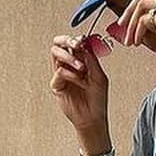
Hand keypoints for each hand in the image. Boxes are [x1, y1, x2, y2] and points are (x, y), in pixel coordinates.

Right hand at [49, 33, 110, 148]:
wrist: (93, 117)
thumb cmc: (97, 99)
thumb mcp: (99, 76)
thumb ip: (91, 59)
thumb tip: (84, 43)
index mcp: (81, 61)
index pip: (74, 43)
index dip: (77, 39)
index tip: (83, 40)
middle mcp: (69, 65)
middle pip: (60, 44)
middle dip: (67, 41)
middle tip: (76, 44)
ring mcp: (62, 74)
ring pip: (56, 54)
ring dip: (69, 57)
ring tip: (81, 67)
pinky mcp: (56, 84)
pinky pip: (59, 71)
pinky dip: (70, 74)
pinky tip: (79, 81)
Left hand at [114, 0, 155, 76]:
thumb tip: (138, 17)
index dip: (139, 3)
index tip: (130, 18)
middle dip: (130, 8)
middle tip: (122, 24)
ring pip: (142, 5)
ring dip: (131, 23)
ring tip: (129, 38)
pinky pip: (143, 20)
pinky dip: (136, 31)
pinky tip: (137, 42)